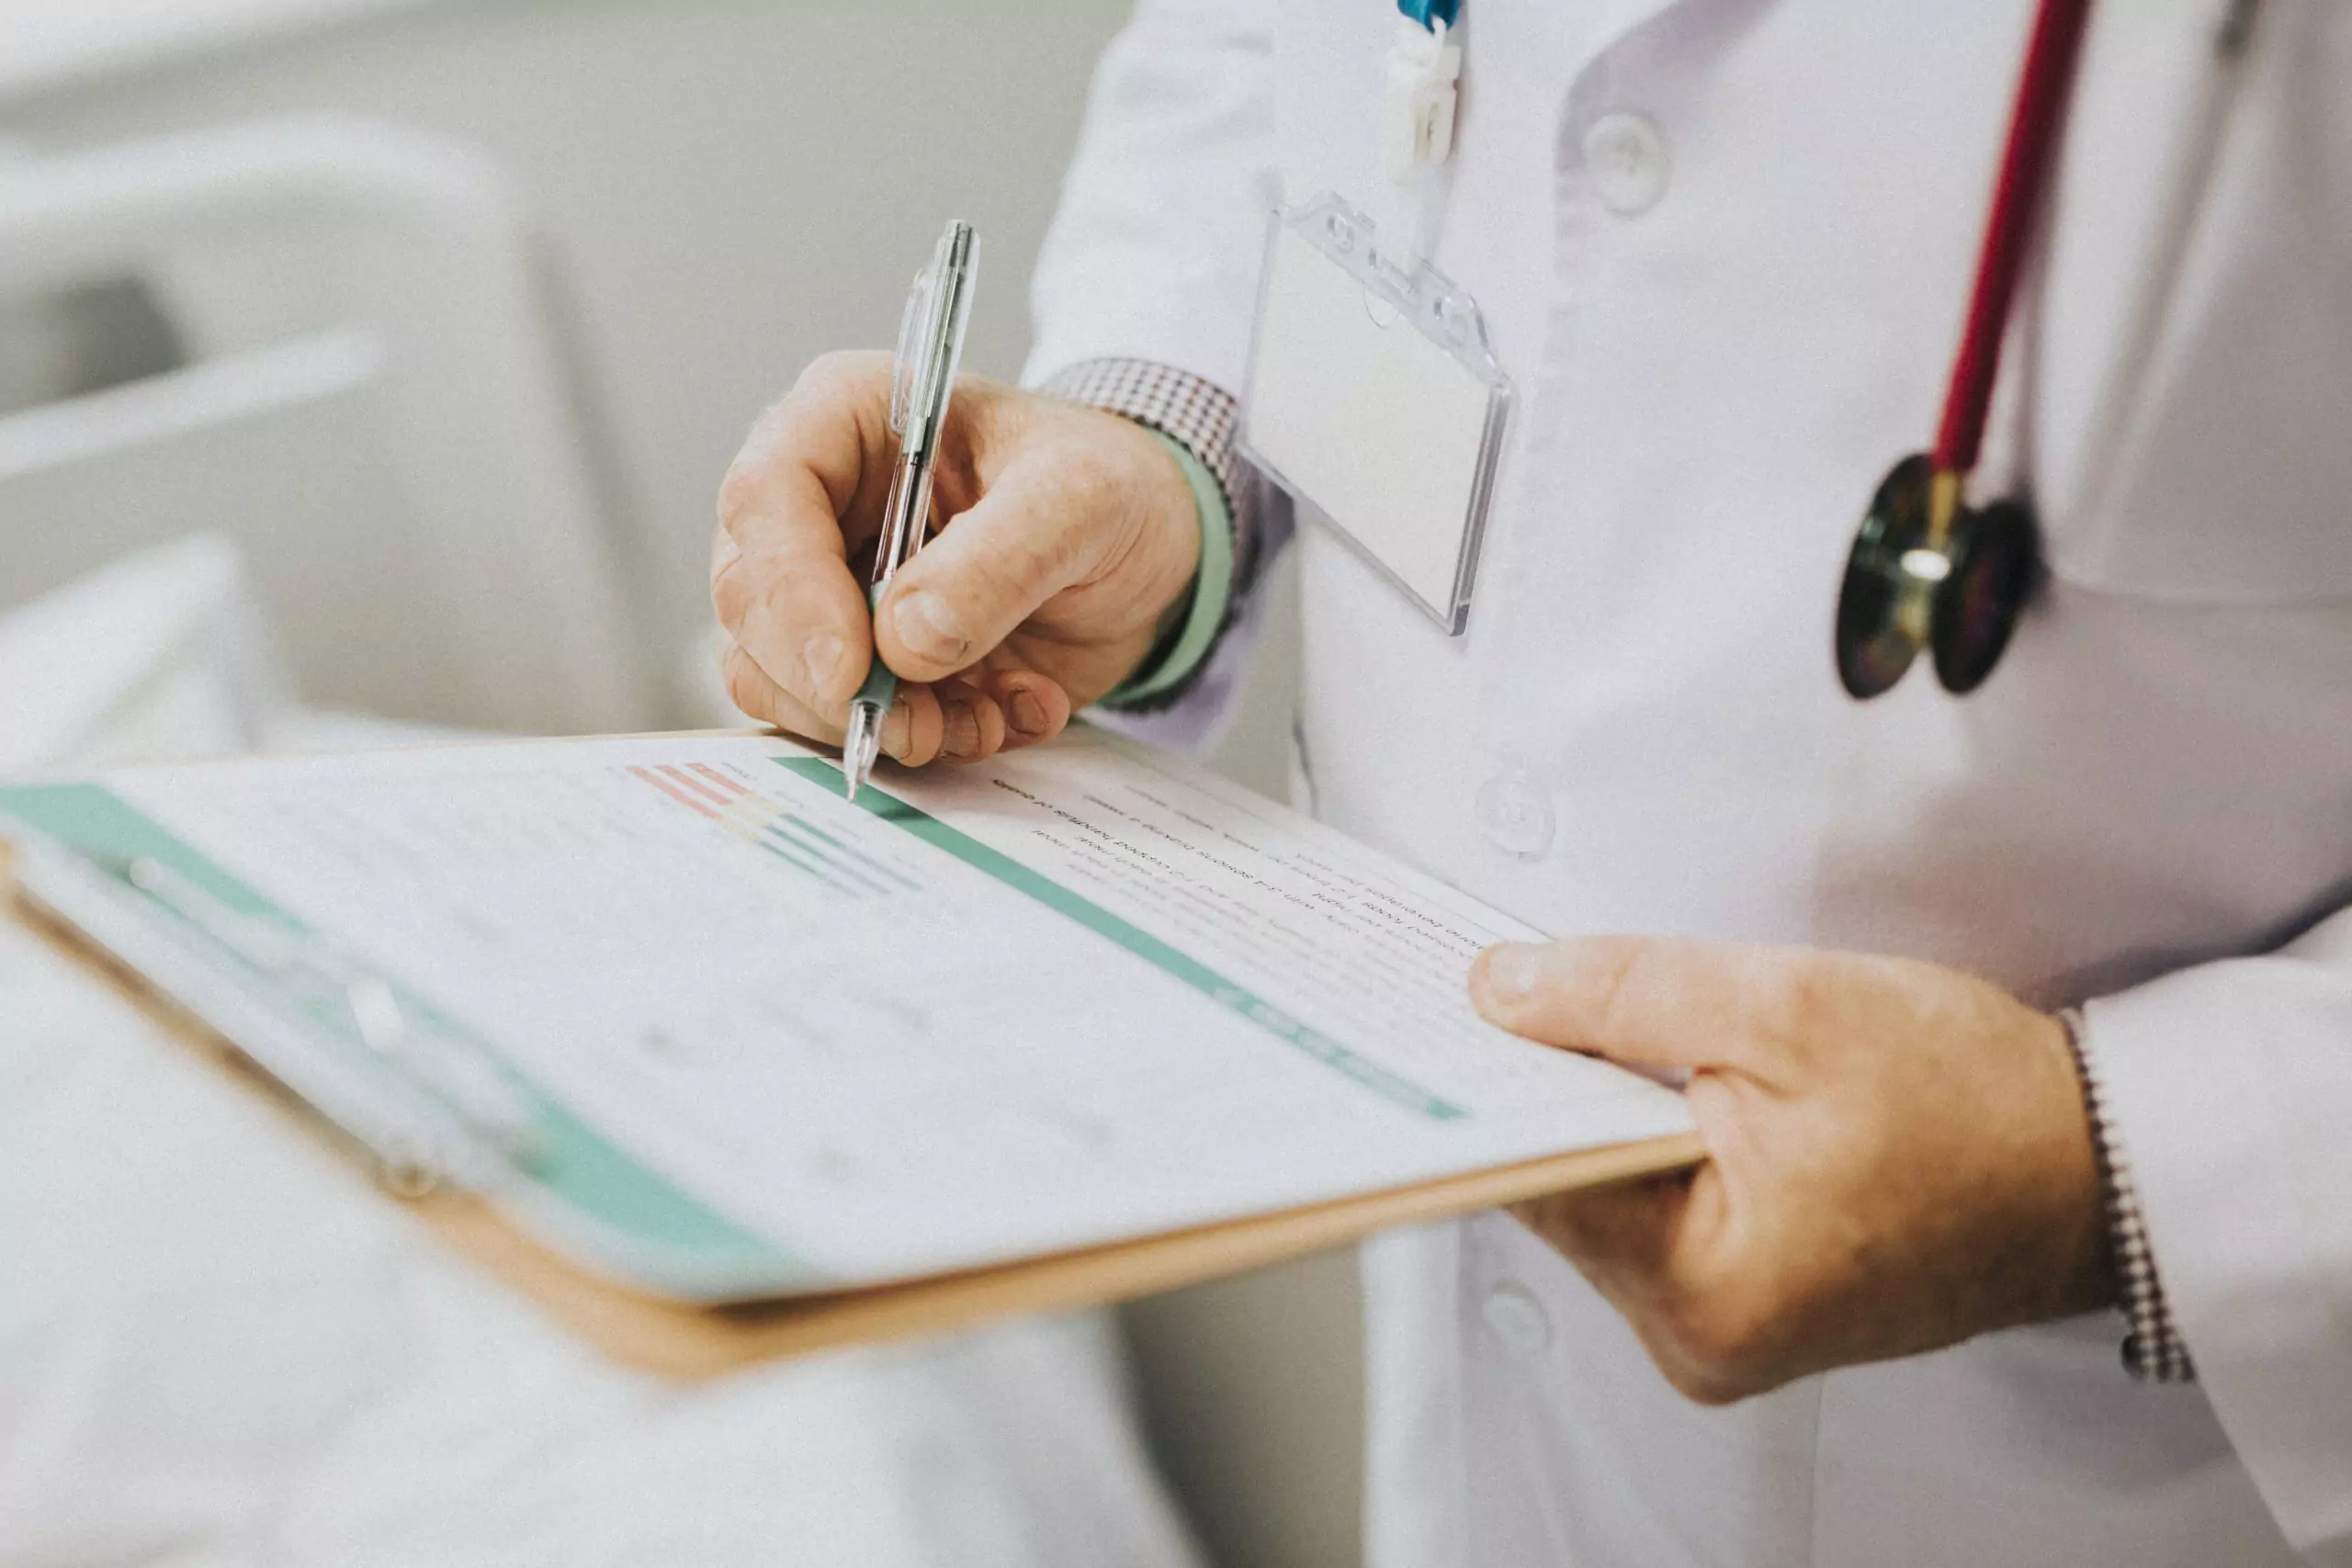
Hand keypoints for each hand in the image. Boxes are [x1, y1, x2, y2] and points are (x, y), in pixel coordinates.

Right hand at [712, 352, 1200, 763]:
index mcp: (846, 421)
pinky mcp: (862, 662)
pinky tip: (1002, 714)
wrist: (1149, 547)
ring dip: (882, 724)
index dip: (791, 593)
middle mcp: (816, 505)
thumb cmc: (1107, 486)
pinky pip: (845, 724)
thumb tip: (903, 640)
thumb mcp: (1080, 500)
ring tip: (985, 715)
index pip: (766, 499)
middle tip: (920, 724)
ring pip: (782, 680)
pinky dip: (926, 741)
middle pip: (752, 604)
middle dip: (833, 685)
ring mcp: (828, 590)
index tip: (851, 672)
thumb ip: (998, 559)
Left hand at [1468, 936, 2114, 1403]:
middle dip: (1543, 1087)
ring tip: (1581, 1019)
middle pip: (1561, 1189)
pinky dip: (1642, 1137)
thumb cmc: (1978, 1103)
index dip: (1491, 1082)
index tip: (1449, 1009)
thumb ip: (1625, 995)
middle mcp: (1700, 1338)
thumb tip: (1501, 990)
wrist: (2097, 1165)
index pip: (1535, 1177)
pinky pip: (1652, 1206)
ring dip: (1596, 1107)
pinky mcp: (1744, 1299)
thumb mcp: (1789, 1009)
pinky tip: (1646, 1074)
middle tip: (1504, 989)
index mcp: (1703, 1293)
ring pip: (1603, 1194)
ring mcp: (1721, 1329)